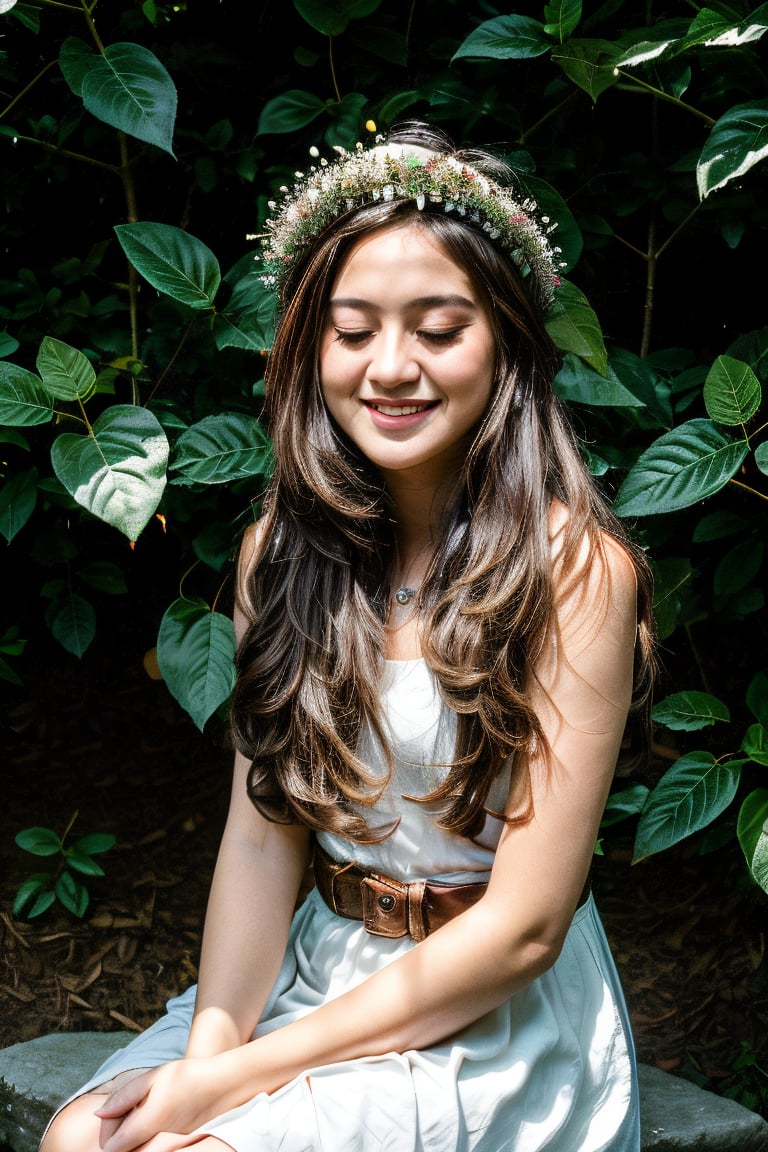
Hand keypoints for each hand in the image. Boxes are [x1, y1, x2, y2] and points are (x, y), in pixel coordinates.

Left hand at [94, 1058, 240, 1151]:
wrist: (222, 1085)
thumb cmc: (186, 1077)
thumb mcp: (153, 1077)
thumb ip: (123, 1097)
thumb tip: (99, 1114)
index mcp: (145, 1125)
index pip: (110, 1147)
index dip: (107, 1132)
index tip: (114, 1113)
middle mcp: (155, 1143)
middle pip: (123, 1151)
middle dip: (118, 1135)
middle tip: (127, 1111)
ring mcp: (168, 1147)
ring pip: (139, 1151)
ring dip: (133, 1137)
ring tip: (142, 1113)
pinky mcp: (178, 1147)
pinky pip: (154, 1148)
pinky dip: (148, 1138)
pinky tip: (157, 1118)